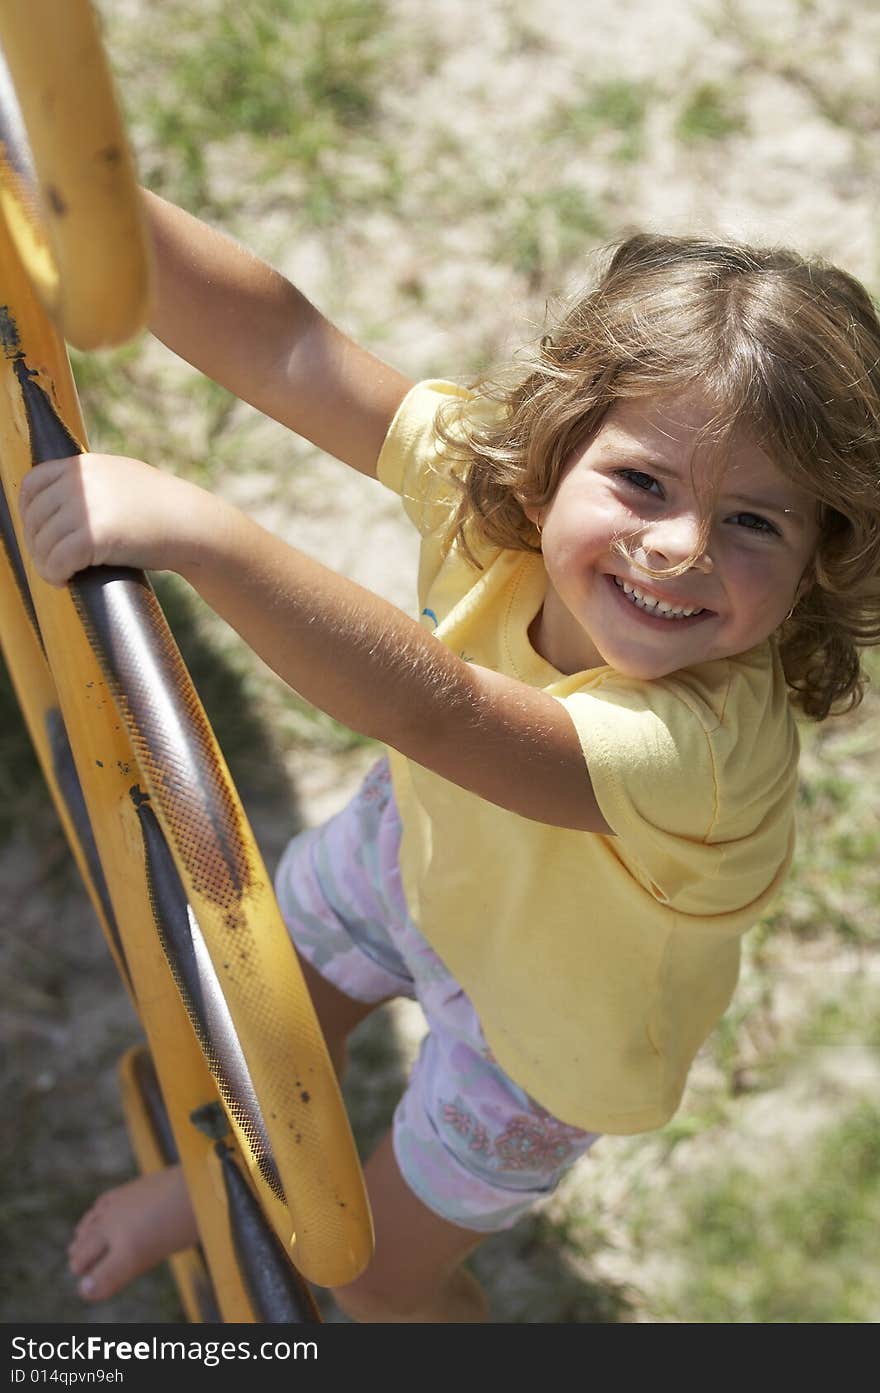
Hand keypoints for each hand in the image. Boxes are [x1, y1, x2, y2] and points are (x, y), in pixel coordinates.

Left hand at [18, 452, 208, 585]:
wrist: (195, 524)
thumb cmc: (165, 509)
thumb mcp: (124, 479)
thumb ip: (95, 483)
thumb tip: (66, 501)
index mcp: (85, 466)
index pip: (33, 484)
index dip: (27, 513)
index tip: (37, 533)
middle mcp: (81, 483)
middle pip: (36, 517)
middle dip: (37, 544)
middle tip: (51, 562)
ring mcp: (87, 508)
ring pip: (44, 542)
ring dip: (45, 563)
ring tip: (58, 574)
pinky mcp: (96, 536)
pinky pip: (58, 560)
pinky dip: (55, 574)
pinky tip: (64, 581)